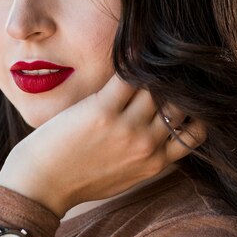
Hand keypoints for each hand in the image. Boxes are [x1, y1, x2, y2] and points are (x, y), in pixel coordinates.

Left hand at [0, 74, 205, 216]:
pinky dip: (133, 61)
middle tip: (170, 68)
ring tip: (151, 56)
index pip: (195, 131)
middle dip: (176, 86)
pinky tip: (132, 49)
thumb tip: (160, 133)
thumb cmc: (80, 179)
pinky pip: (129, 77)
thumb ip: (147, 157)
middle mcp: (147, 146)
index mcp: (155, 163)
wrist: (41, 187)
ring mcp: (127, 129)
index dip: (195, 111)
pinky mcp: (103, 112)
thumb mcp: (126, 176)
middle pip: (178, 103)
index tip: (185, 97)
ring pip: (157, 87)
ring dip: (154, 71)